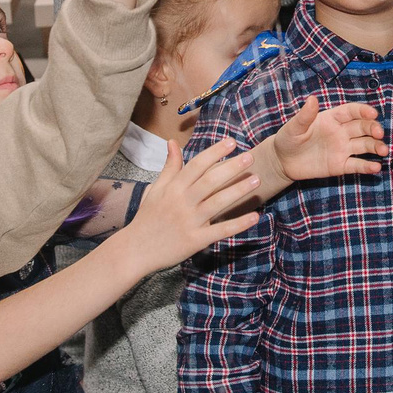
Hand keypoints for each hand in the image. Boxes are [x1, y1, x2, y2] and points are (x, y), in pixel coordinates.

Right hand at [121, 140, 258, 274]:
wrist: (136, 250)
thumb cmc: (148, 217)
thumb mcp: (156, 189)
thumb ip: (170, 167)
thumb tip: (172, 142)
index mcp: (173, 188)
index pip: (197, 165)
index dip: (215, 152)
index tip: (231, 142)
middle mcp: (182, 202)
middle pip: (210, 181)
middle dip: (231, 168)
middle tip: (251, 157)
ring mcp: (189, 221)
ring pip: (218, 203)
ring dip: (238, 191)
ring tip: (257, 180)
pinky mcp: (195, 240)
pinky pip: (220, 231)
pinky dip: (238, 224)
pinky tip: (255, 216)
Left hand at [264, 96, 386, 185]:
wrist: (283, 161)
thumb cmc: (288, 139)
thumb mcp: (294, 127)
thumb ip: (305, 115)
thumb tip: (313, 99)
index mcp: (332, 118)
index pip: (351, 111)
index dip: (363, 111)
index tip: (373, 112)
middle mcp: (341, 132)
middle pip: (363, 127)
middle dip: (373, 128)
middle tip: (379, 133)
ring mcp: (343, 149)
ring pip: (364, 145)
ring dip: (376, 146)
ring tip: (384, 150)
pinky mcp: (340, 165)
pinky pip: (357, 165)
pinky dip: (367, 166)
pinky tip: (376, 167)